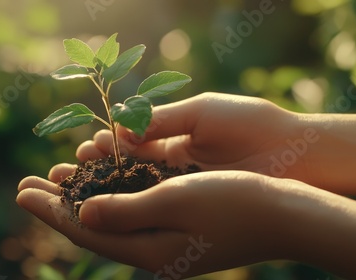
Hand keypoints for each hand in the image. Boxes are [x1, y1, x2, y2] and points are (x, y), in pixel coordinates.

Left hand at [17, 169, 287, 277]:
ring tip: (55, 181)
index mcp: (149, 251)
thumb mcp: (176, 202)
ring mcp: (166, 244)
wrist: (285, 214)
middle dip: (58, 207)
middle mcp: (153, 253)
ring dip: (81, 200)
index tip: (21, 192)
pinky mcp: (178, 231)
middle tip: (25, 186)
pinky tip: (99, 186)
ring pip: (111, 221)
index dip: (52, 211)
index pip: (87, 231)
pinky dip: (110, 199)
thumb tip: (82, 214)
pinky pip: (132, 215)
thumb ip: (126, 211)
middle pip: (93, 228)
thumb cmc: (235, 203)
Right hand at [76, 92, 308, 184]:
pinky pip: (153, 206)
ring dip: (101, 190)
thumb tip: (119, 130)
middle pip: (122, 170)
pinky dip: (127, 205)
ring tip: (73, 188)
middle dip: (91, 172)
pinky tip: (104, 205)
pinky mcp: (193, 205)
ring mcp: (181, 188)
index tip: (80, 148)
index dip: (101, 147)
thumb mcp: (201, 113)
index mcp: (173, 137)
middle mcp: (172, 165)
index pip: (126, 144)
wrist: (293, 152)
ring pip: (132, 191)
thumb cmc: (250, 124)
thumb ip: (161, 121)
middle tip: (61, 174)